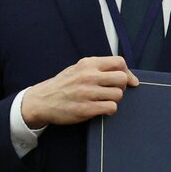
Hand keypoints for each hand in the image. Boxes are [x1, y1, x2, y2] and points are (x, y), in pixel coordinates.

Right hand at [21, 56, 137, 127]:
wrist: (41, 101)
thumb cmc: (63, 85)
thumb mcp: (78, 69)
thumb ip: (99, 68)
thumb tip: (126, 74)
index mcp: (88, 64)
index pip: (119, 62)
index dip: (127, 72)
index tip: (129, 80)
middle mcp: (88, 76)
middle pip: (122, 79)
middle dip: (122, 86)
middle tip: (112, 91)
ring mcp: (87, 93)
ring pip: (118, 94)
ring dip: (114, 99)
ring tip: (103, 100)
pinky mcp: (86, 108)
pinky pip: (111, 108)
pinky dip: (109, 109)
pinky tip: (100, 108)